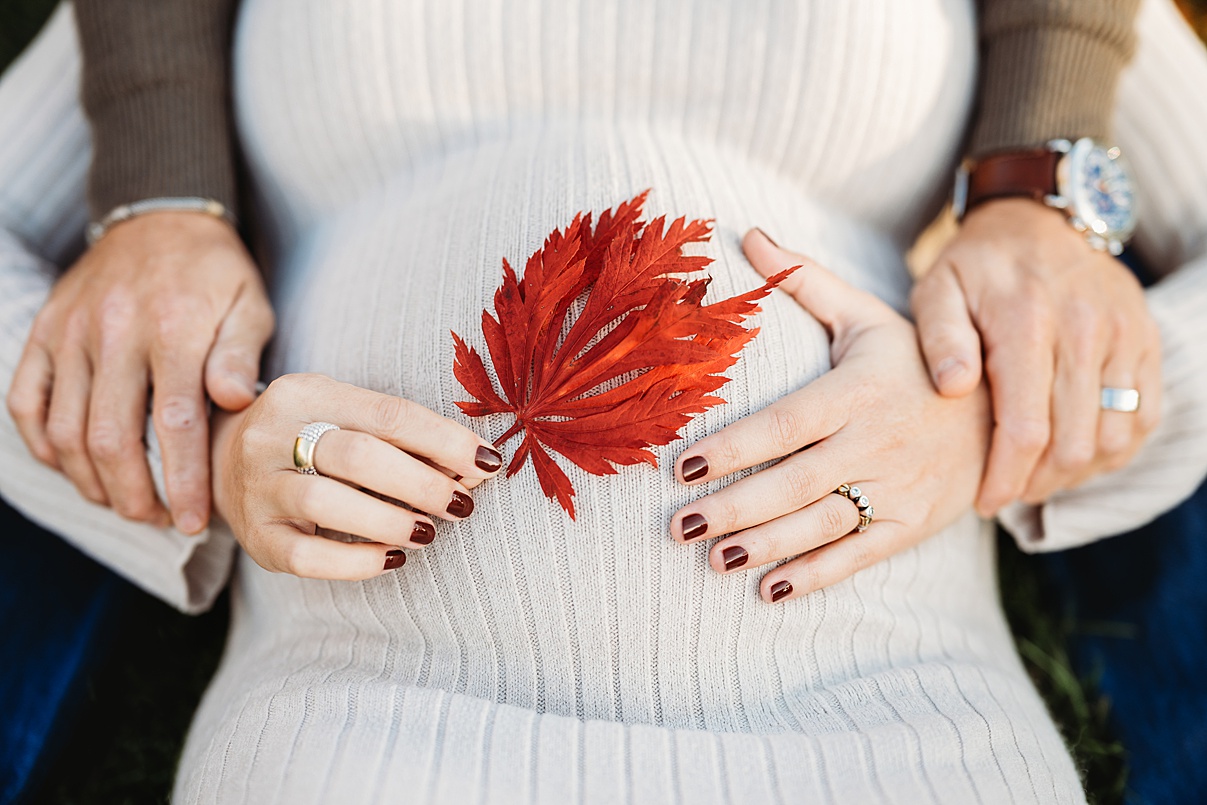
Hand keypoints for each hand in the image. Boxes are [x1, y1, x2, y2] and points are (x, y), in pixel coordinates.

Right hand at [7, 212, 274, 532]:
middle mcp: (113, 333)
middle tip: (160, 521)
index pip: (174, 424)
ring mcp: (70, 333)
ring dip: (91, 480)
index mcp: (172, 329)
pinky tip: (74, 469)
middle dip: (133, 494)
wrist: (159, 216)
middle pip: (109, 437)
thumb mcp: (250, 304)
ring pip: (63, 430)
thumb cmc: (216, 273)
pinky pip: (25, 402)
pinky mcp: (42, 331)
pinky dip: (44, 446)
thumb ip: (241, 354)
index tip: (193, 522)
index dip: (182, 482)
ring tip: (126, 503)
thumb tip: (236, 402)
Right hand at [210, 373, 504, 579]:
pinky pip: (306, 556)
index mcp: (307, 392)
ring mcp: (257, 486)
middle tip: (461, 503)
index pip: (388, 413)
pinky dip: (357, 561)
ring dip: (391, 520)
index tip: (488, 462)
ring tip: (428, 531)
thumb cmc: (313, 436)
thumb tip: (476, 467)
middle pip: (357, 455)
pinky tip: (393, 558)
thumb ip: (406, 436)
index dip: (444, 440)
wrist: (222, 462)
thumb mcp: (348, 414)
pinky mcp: (255, 536)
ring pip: (326, 502)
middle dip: (422, 482)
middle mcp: (272, 433)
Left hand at [669, 229, 989, 602]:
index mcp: (857, 390)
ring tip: (713, 557)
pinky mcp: (912, 523)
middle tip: (679, 525)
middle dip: (733, 506)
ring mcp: (897, 487)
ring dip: (766, 545)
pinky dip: (816, 576)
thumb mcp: (867, 315)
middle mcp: (876, 441)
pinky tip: (770, 590)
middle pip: (793, 481)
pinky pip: (860, 556)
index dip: (733, 446)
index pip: (785, 424)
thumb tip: (746, 233)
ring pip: (821, 524)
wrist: (1007, 408)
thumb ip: (804, 281)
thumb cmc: (917, 360)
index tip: (681, 464)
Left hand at [911, 199, 1160, 514]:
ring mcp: (1124, 335)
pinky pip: (1144, 418)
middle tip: (1005, 494)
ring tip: (1036, 479)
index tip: (984, 502)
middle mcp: (1086, 330)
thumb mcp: (936, 289)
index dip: (1006, 478)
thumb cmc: (975, 265)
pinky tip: (1075, 456)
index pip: (1026, 428)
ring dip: (1076, 473)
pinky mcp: (1146, 341)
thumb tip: (952, 388)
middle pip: (1073, 443)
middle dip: (1036, 484)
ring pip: (1114, 439)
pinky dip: (1113, 450)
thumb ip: (940, 338)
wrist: (1038, 220)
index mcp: (1026, 322)